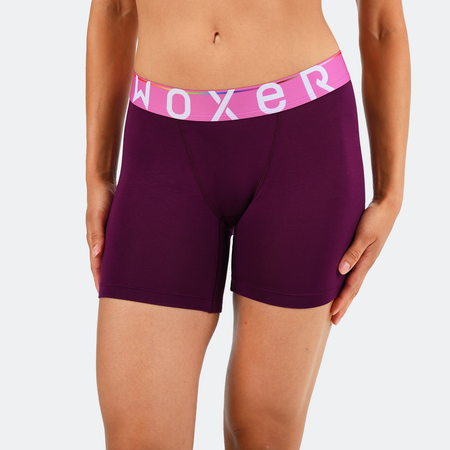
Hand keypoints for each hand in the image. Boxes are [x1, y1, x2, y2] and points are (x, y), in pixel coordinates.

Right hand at [86, 180, 115, 291]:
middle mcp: (100, 240)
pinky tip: (131, 261)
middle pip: (103, 264)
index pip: (96, 265)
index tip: (104, 294)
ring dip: (116, 269)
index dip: (100, 280)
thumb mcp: (98, 217)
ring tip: (125, 282)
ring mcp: (107, 235)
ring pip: (111, 256)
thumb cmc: (100, 200)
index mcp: (93, 240)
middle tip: (117, 294)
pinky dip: (122, 256)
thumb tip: (96, 255)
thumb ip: (97, 235)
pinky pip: (118, 246)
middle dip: (108, 279)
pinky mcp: (115, 229)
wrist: (104, 183)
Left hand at [331, 198, 400, 324]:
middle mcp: (365, 264)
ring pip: (353, 282)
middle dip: (343, 305)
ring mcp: (365, 259)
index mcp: (365, 262)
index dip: (342, 301)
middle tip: (334, 321)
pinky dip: (347, 283)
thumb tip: (341, 270)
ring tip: (336, 308)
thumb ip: (352, 252)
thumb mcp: (363, 235)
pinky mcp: (363, 253)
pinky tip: (341, 284)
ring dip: (345, 296)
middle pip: (352, 289)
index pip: (351, 287)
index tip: (333, 314)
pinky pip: (353, 272)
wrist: (386, 208)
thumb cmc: (374, 220)